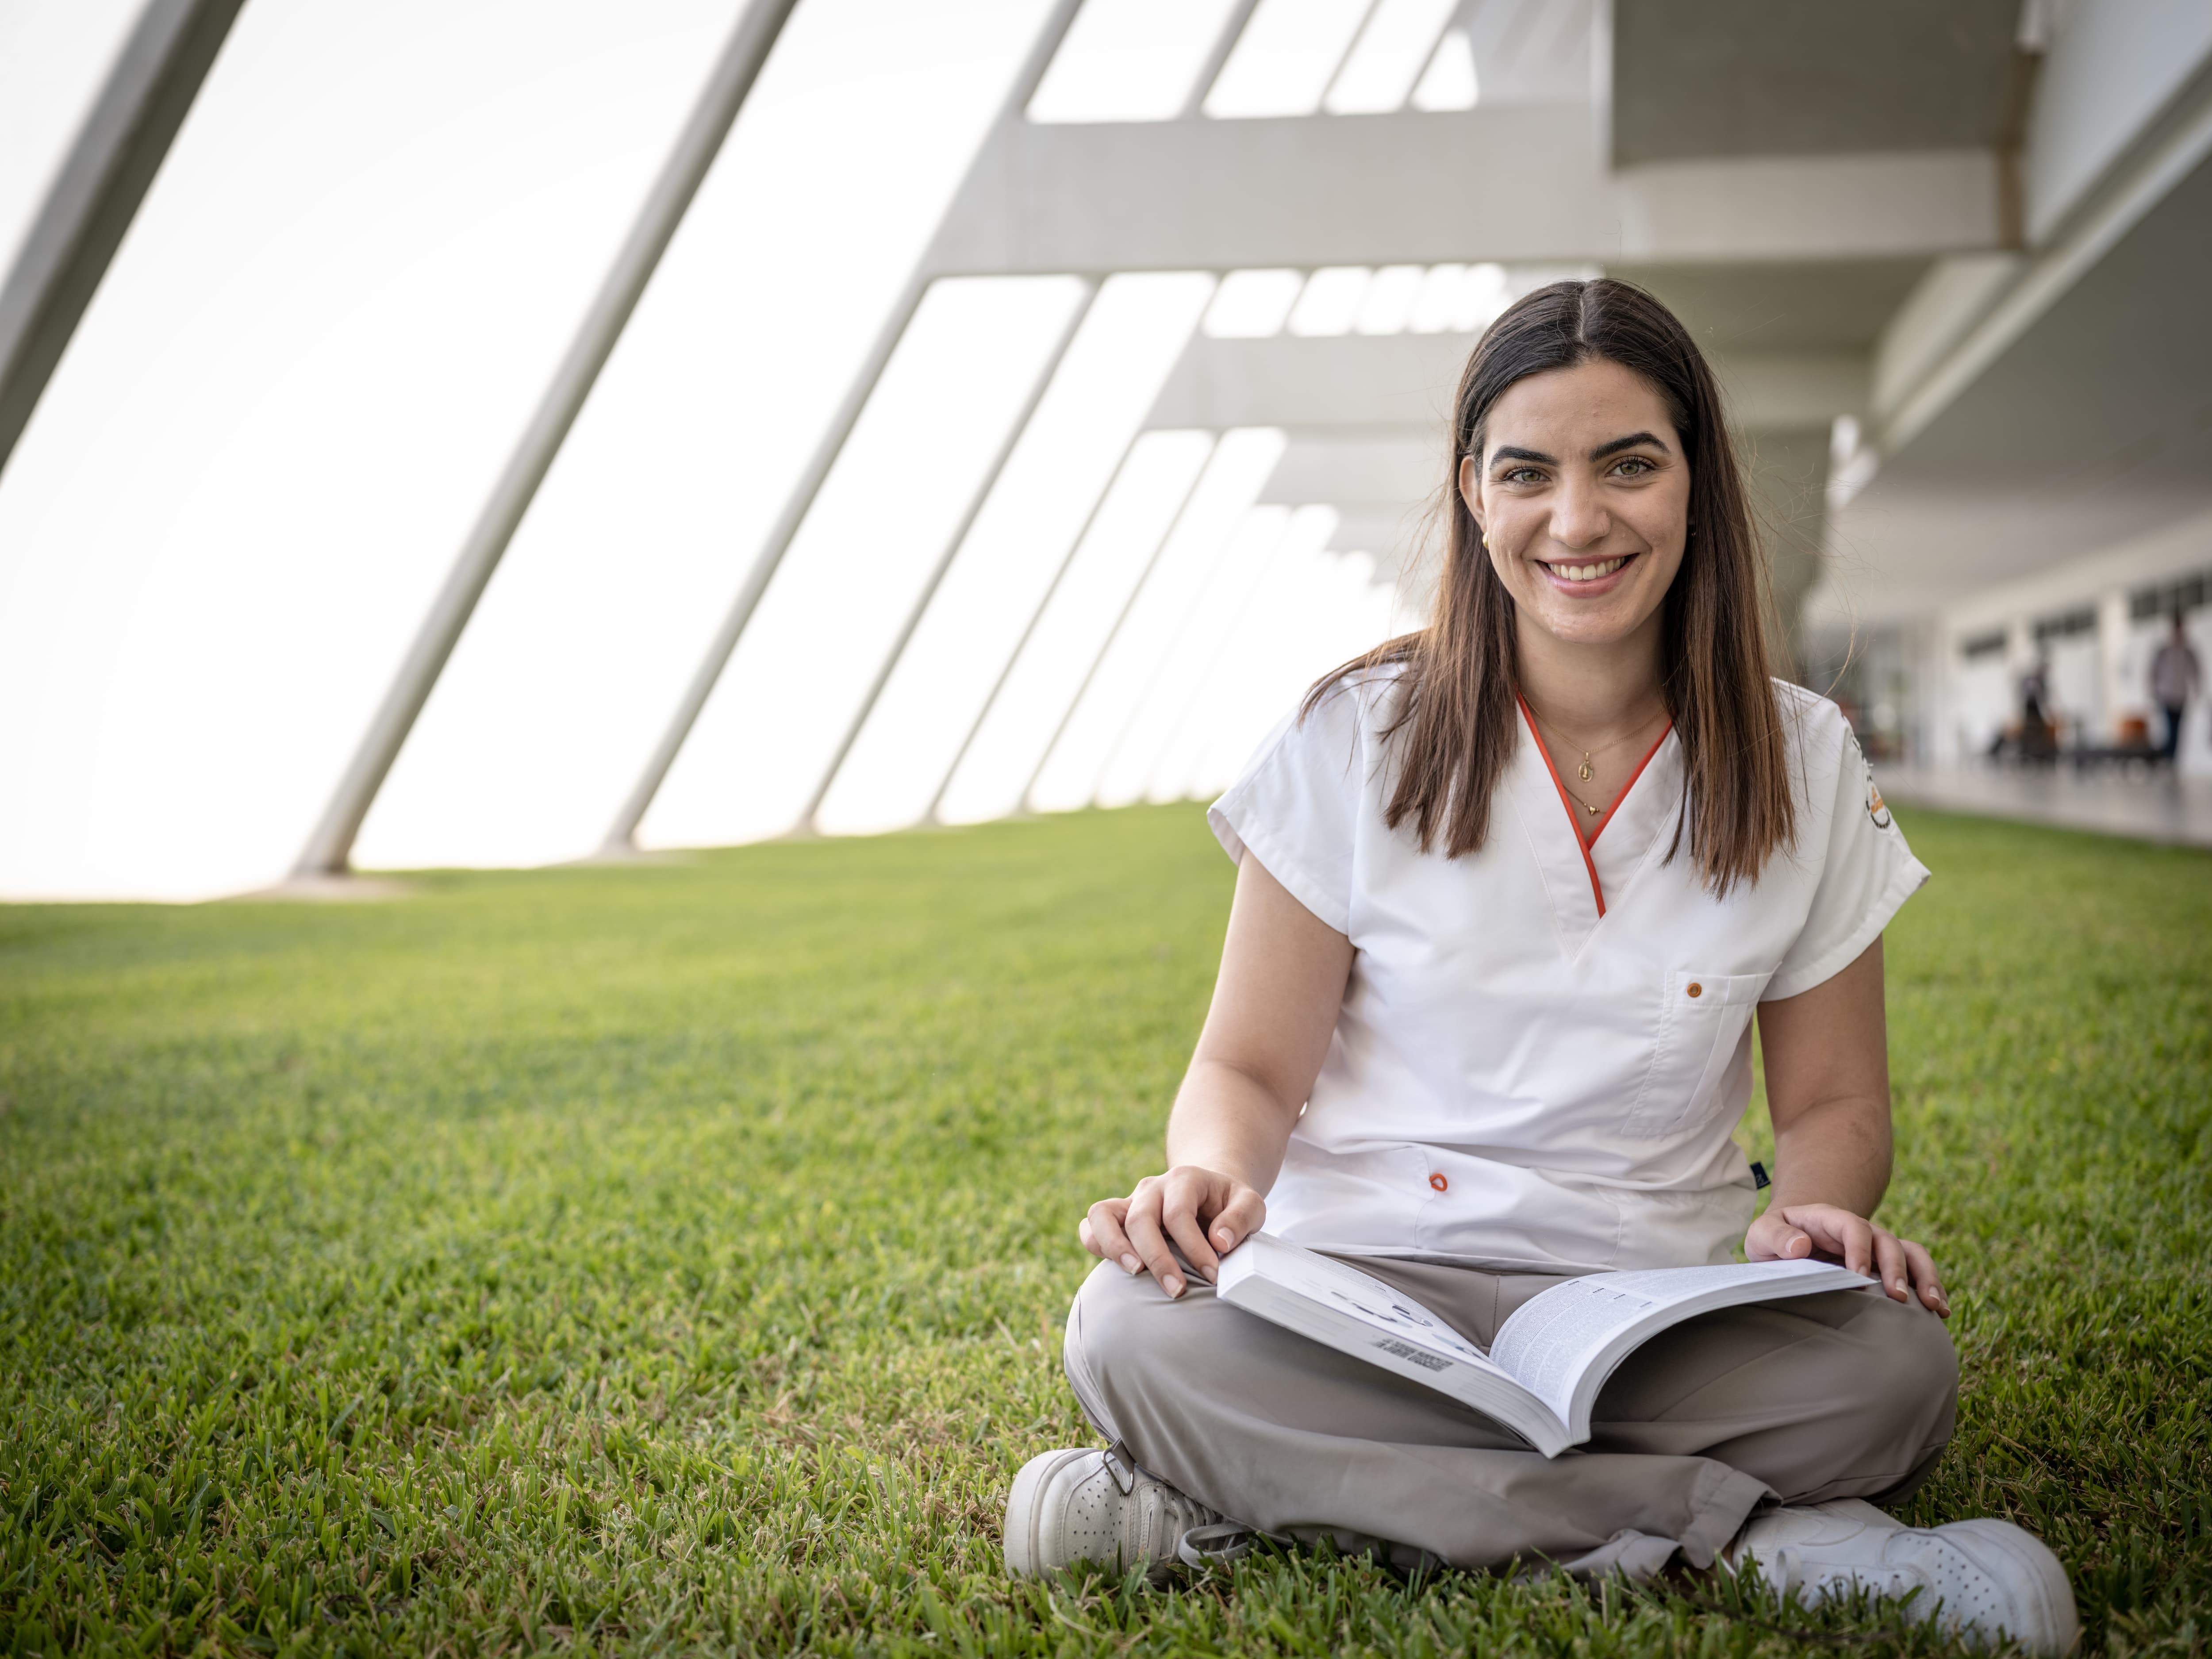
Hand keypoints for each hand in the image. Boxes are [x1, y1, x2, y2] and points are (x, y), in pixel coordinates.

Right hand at [1079, 1166, 1265, 1298]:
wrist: (1210, 1193)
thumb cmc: (1229, 1205)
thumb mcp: (1250, 1204)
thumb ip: (1241, 1219)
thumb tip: (1219, 1242)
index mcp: (1184, 1179)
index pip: (1179, 1213)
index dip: (1194, 1247)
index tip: (1213, 1275)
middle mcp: (1152, 1187)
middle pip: (1141, 1218)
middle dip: (1158, 1258)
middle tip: (1177, 1290)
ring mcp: (1131, 1201)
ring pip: (1102, 1214)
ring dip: (1115, 1247)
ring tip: (1136, 1274)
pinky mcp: (1118, 1218)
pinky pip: (1091, 1226)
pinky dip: (1097, 1245)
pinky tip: (1118, 1270)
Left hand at [1747, 1202, 1948, 1315]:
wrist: (1789, 1239)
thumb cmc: (1775, 1239)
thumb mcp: (1762, 1233)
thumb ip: (1776, 1237)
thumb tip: (1800, 1246)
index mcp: (1829, 1219)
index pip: (1852, 1226)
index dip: (1858, 1249)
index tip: (1857, 1276)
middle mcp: (1860, 1231)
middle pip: (1887, 1241)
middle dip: (1895, 1268)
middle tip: (1897, 1297)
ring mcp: (1877, 1248)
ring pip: (1910, 1254)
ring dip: (1925, 1277)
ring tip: (1933, 1306)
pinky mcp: (1886, 1266)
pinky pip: (1916, 1270)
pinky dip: (1931, 1287)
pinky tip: (1941, 1311)